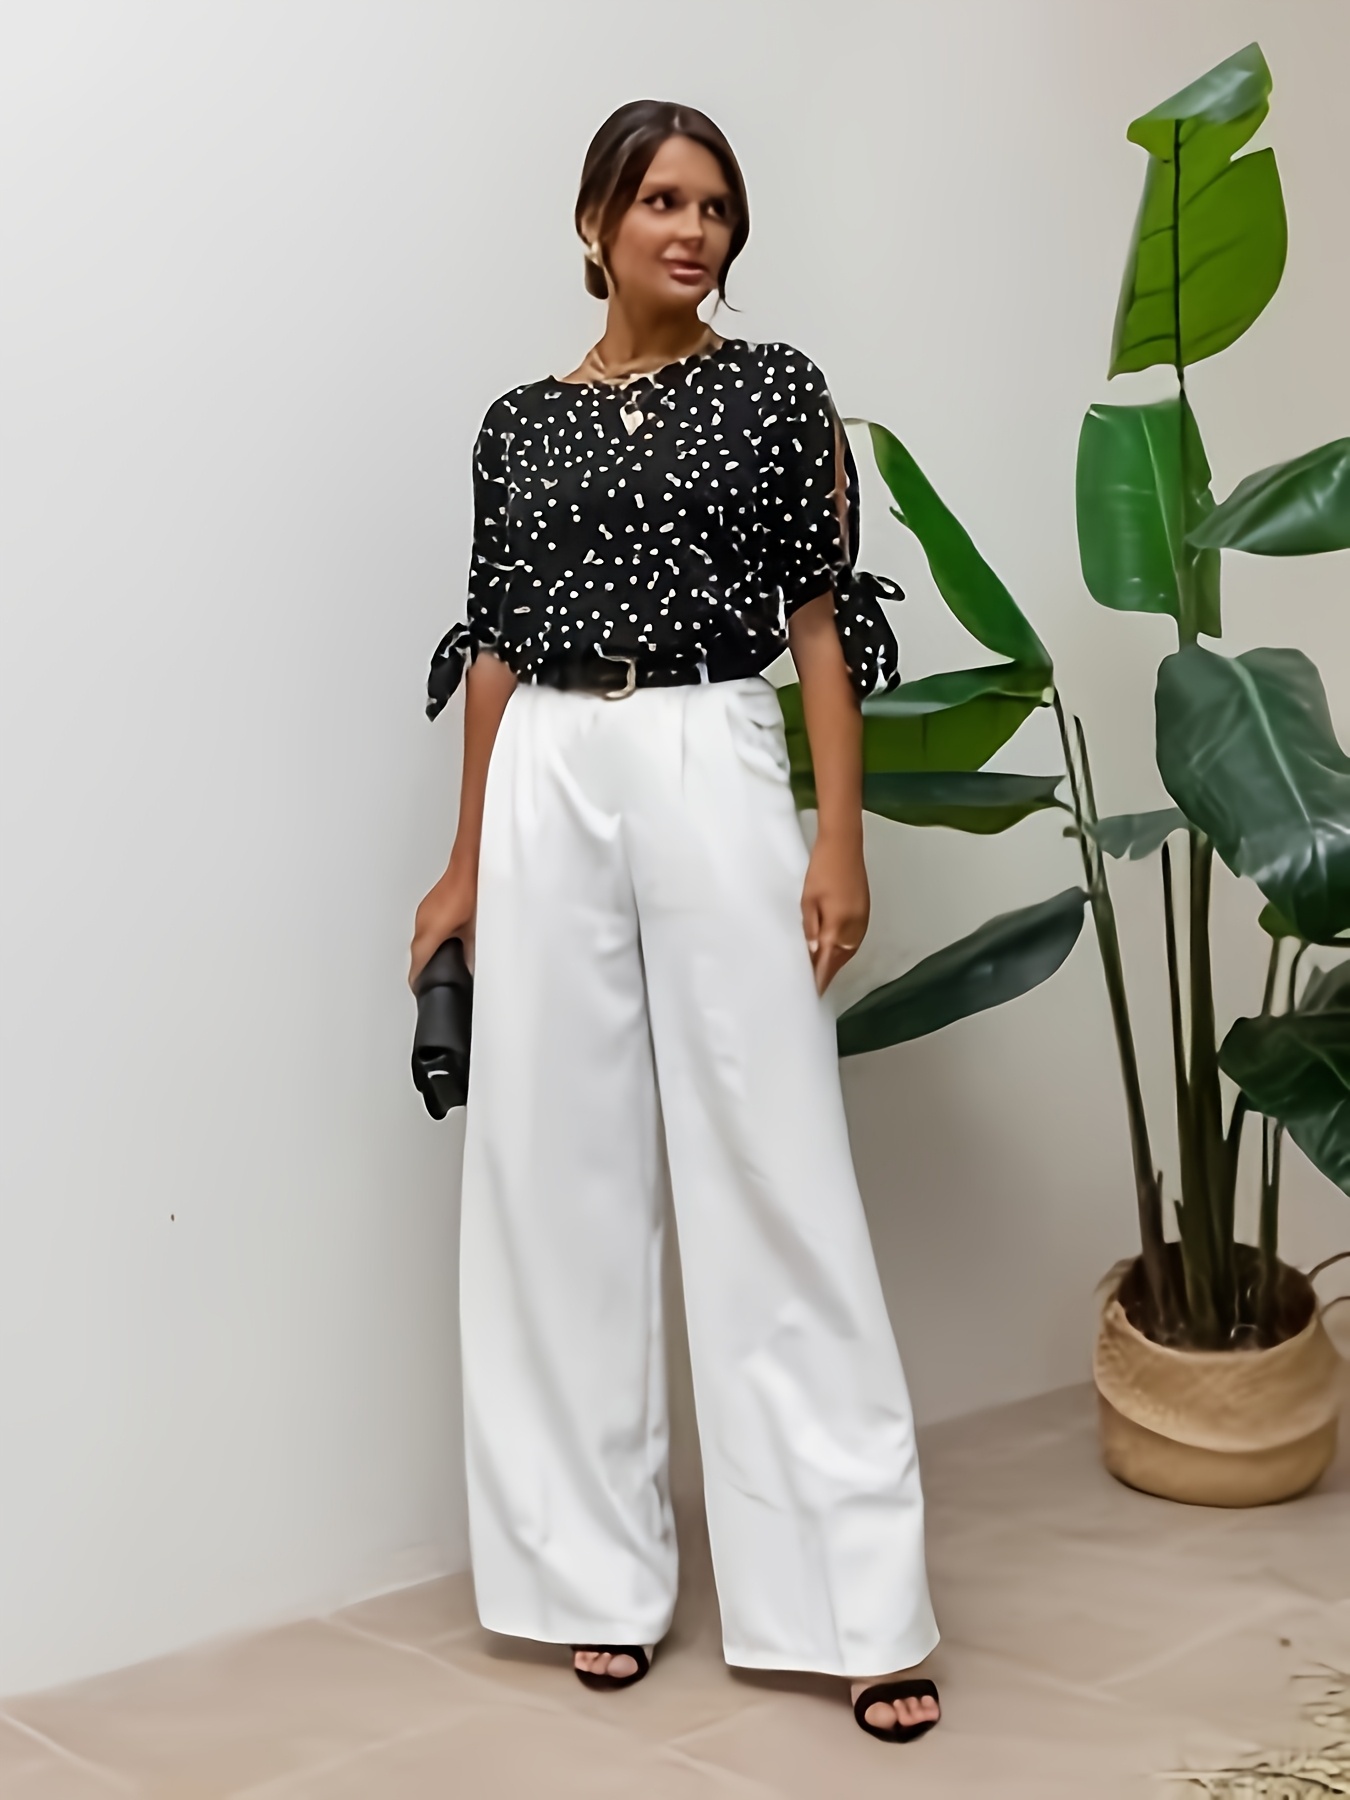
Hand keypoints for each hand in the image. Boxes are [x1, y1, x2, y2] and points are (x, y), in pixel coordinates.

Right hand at [410, 855, 476, 988]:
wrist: (467, 868)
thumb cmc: (469, 894)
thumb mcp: (472, 930)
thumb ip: (467, 952)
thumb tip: (467, 964)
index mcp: (429, 934)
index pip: (417, 967)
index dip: (419, 983)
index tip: (421, 990)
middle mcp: (421, 925)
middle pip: (417, 955)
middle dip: (424, 968)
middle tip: (432, 977)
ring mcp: (423, 915)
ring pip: (420, 941)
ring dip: (428, 951)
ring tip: (439, 959)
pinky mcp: (428, 907)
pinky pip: (425, 927)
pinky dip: (432, 936)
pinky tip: (446, 935)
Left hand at [801, 831, 868, 994]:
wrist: (843, 845)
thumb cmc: (822, 869)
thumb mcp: (808, 901)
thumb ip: (812, 930)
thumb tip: (814, 954)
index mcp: (839, 926)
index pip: (828, 962)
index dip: (820, 978)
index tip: (812, 992)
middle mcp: (855, 927)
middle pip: (840, 960)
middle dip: (828, 973)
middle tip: (814, 985)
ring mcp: (862, 920)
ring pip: (849, 951)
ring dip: (836, 962)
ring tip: (822, 971)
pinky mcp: (865, 912)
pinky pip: (855, 939)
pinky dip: (844, 949)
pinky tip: (835, 950)